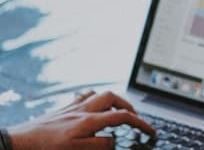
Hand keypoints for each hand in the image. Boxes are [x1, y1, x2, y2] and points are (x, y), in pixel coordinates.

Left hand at [8, 90, 155, 149]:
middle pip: (113, 98)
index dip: (141, 123)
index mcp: (89, 120)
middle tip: (134, 117)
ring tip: (117, 109)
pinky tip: (91, 106)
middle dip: (128, 105)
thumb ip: (100, 144)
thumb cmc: (46, 148)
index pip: (123, 117)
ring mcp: (71, 108)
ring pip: (98, 94)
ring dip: (111, 99)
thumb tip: (114, 140)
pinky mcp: (61, 110)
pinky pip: (81, 97)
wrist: (19, 142)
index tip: (150, 131)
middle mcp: (82, 110)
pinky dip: (92, 98)